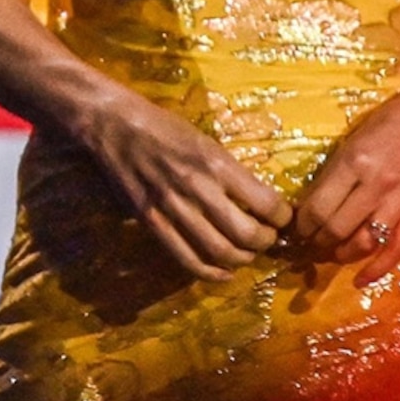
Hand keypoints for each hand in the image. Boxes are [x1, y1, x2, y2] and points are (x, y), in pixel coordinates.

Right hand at [76, 90, 294, 281]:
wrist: (116, 126)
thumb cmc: (165, 127)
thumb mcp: (208, 142)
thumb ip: (232, 174)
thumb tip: (260, 203)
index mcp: (218, 165)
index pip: (267, 204)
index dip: (283, 217)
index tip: (283, 218)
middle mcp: (199, 189)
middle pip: (248, 235)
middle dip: (267, 241)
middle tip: (268, 237)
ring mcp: (173, 209)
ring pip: (221, 252)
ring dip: (243, 258)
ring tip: (246, 251)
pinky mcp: (153, 223)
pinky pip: (187, 260)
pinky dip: (212, 274)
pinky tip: (224, 273)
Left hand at [292, 71, 399, 283]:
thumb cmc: (391, 121)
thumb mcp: (352, 139)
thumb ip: (333, 173)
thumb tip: (308, 206)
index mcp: (354, 162)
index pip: (317, 207)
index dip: (300, 225)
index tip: (294, 228)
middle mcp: (376, 185)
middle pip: (335, 229)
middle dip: (315, 242)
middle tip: (306, 244)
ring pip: (362, 244)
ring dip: (339, 255)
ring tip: (328, 253)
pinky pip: (396, 250)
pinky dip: (376, 270)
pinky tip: (359, 281)